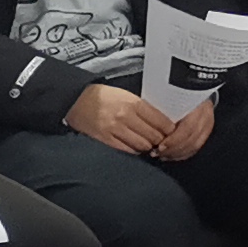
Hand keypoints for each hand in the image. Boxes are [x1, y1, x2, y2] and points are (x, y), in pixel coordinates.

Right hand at [65, 83, 181, 156]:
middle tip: (161, 141)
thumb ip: (143, 108)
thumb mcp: (127, 96)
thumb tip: (162, 122)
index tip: (171, 132)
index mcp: (133, 103)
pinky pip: (127, 150)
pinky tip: (135, 147)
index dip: (169, 129)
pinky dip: (134, 151)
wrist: (76, 100)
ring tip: (148, 144)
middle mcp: (125, 116)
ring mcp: (114, 129)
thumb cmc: (104, 97)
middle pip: (153, 136)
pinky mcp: (105, 139)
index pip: (161, 121)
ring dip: (147, 147)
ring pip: (142, 145)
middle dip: (160, 140)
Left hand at [152, 94, 218, 163]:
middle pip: (191, 139)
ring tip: (163, 156)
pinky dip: (184, 154)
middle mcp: (205, 115)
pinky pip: (197, 147)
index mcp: (196, 104)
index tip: (159, 145)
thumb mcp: (169, 94)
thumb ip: (162, 106)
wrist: (196, 85)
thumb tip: (149, 120)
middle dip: (173, 150)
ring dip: (178, 153)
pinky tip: (172, 155)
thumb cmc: (178, 90)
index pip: (188, 128)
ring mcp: (208, 124)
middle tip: (157, 153)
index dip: (174, 140)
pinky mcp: (207, 130)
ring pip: (195, 145)